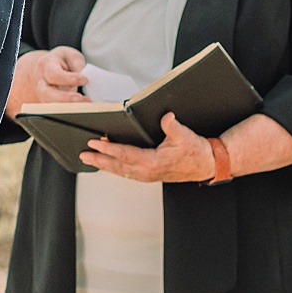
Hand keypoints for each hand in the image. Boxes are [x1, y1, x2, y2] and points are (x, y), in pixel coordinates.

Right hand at [7, 46, 90, 114]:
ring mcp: (43, 95)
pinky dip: (69, 110)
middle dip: (63, 98)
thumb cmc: (60, 61)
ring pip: (50, 106)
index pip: (54, 74)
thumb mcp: (69, 55)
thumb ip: (77, 64)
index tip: (84, 79)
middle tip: (80, 99)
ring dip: (68, 107)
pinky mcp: (49, 104)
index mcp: (45, 65)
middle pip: (46, 94)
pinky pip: (57, 110)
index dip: (69, 78)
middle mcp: (41, 82)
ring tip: (85, 103)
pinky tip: (82, 107)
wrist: (44, 68)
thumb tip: (84, 76)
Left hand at [83, 112, 216, 182]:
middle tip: (83, 155)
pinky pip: (128, 172)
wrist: (208, 165)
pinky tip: (109, 164)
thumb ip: (173, 126)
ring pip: (121, 171)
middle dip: (99, 160)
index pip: (125, 154)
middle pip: (118, 166)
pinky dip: (116, 167)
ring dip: (105, 165)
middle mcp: (148, 172)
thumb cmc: (197, 151)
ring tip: (90, 159)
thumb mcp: (185, 136)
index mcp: (153, 163)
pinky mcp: (150, 175)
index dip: (108, 149)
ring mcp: (148, 175)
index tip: (94, 144)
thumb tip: (165, 117)